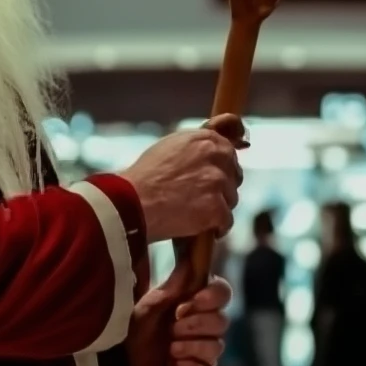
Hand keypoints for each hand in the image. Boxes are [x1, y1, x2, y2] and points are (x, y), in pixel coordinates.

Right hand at [119, 113, 246, 242]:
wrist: (132, 201)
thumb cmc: (145, 176)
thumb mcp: (169, 146)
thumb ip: (196, 145)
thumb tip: (219, 144)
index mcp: (203, 138)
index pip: (228, 150)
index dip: (220, 166)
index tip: (212, 176)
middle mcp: (214, 155)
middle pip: (234, 174)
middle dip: (222, 186)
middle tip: (200, 197)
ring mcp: (217, 182)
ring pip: (231, 199)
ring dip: (217, 208)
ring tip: (193, 212)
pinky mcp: (217, 207)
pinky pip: (227, 221)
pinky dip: (216, 227)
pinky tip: (199, 227)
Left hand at [126, 264, 231, 365]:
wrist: (120, 358)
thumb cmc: (137, 325)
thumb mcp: (153, 302)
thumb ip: (176, 285)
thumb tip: (192, 259)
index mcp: (196, 303)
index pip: (223, 293)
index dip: (213, 297)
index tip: (192, 301)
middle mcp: (205, 327)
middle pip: (222, 322)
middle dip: (196, 324)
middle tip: (173, 326)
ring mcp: (203, 353)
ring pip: (216, 348)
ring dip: (192, 346)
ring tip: (170, 346)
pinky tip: (176, 364)